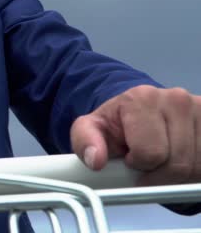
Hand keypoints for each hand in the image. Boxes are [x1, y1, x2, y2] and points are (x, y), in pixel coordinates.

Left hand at [71, 85, 200, 185]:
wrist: (142, 112)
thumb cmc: (118, 124)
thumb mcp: (91, 129)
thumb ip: (85, 142)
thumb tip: (96, 160)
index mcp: (142, 98)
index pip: (149, 153)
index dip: (138, 165)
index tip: (131, 159)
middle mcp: (176, 99)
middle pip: (177, 164)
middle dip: (159, 174)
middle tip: (148, 164)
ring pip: (197, 168)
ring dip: (179, 176)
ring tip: (162, 161)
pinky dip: (196, 172)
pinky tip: (181, 160)